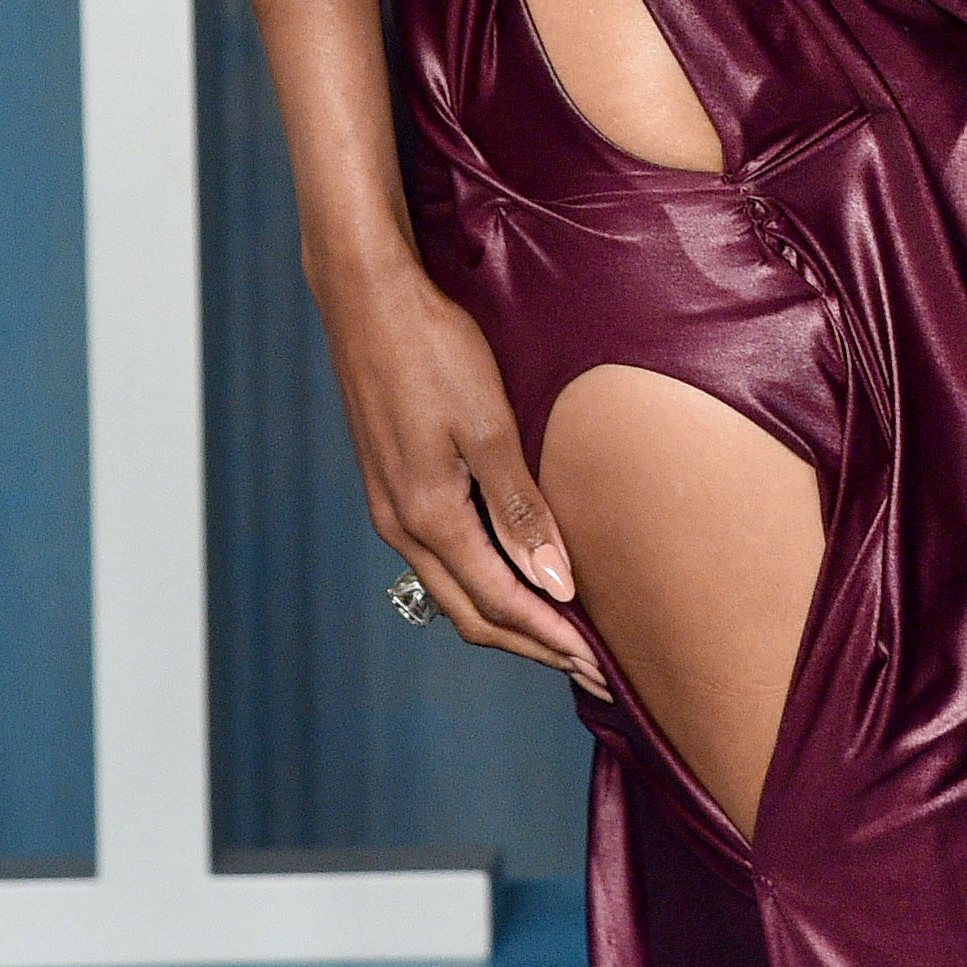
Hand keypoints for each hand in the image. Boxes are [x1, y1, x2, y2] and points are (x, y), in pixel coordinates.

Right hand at [319, 262, 605, 695]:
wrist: (367, 299)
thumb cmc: (434, 351)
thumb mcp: (488, 427)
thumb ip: (520, 510)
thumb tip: (556, 584)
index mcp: (428, 517)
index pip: (499, 604)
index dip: (550, 640)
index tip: (599, 666)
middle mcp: (402, 526)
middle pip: (471, 612)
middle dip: (531, 644)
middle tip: (589, 666)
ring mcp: (391, 508)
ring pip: (452, 589)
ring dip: (506, 616)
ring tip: (559, 630)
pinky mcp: (392, 486)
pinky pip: (440, 557)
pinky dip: (481, 581)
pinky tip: (513, 571)